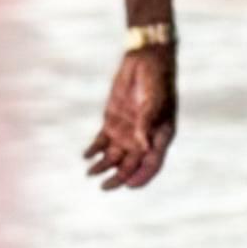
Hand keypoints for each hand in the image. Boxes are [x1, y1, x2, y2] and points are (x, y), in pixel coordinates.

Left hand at [86, 44, 178, 190]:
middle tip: (104, 186)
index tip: (128, 185)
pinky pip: (101, 142)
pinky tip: (86, 156)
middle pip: (130, 166)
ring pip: (114, 157)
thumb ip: (147, 123)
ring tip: (90, 173)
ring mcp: (127, 132)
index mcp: (160, 137)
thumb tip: (143, 147)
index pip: (151, 165)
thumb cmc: (157, 81)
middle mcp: (143, 139)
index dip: (140, 177)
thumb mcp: (154, 101)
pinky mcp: (111, 122)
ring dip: (103, 167)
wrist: (145, 61)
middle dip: (118, 178)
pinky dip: (93, 150)